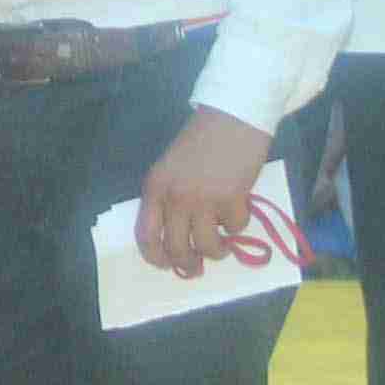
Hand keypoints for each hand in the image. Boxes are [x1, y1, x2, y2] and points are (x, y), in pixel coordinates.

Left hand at [135, 105, 271, 276]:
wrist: (231, 119)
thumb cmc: (200, 142)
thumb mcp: (171, 168)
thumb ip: (169, 198)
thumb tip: (178, 236)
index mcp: (155, 187)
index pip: (145, 235)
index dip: (156, 257)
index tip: (167, 265)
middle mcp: (175, 197)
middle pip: (176, 248)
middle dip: (188, 264)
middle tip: (198, 266)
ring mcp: (203, 199)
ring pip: (208, 247)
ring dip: (217, 250)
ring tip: (224, 243)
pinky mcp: (232, 199)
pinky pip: (235, 228)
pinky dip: (238, 224)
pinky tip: (239, 208)